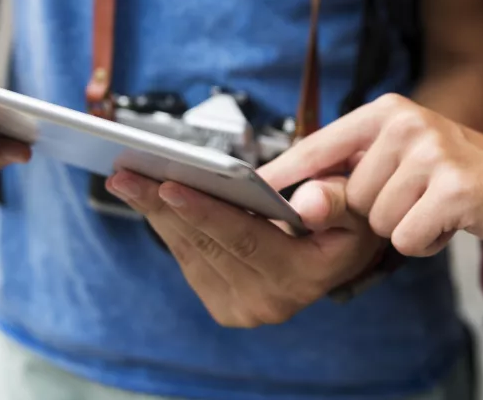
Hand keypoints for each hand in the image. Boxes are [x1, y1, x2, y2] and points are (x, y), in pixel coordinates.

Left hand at [106, 172, 384, 327]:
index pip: (245, 239)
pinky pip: (189, 260)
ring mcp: (245, 308)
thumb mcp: (357, 203)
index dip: (206, 211)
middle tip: (125, 174)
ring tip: (126, 179)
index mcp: (304, 275)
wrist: (343, 255)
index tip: (169, 185)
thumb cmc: (348, 217)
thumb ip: (335, 200)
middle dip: (162, 206)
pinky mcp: (225, 305)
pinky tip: (146, 198)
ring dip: (155, 214)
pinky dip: (167, 226)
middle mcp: (271, 301)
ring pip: (189, 252)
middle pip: (206, 245)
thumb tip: (307, 203)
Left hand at [262, 94, 482, 259]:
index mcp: (387, 111)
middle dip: (374, 213)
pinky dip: (425, 243)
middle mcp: (407, 121)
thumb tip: (298, 207)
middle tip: (417, 200)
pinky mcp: (455, 187)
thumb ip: (347, 185)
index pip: (318, 144)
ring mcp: (433, 151)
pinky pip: (406, 238)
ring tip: (436, 208)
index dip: (284, 173)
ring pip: (374, 220)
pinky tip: (451, 224)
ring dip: (402, 228)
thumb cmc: (463, 185)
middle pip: (347, 195)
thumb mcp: (401, 174)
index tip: (251, 192)